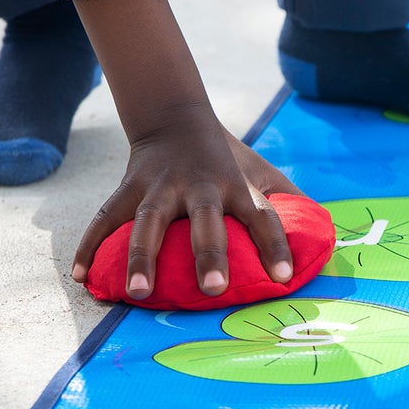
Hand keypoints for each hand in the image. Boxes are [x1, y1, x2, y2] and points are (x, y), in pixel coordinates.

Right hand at [71, 113, 301, 299]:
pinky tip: (81, 277)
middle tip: (215, 288)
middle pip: (206, 221)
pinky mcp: (129, 188)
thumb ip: (292, 200)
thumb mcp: (261, 172)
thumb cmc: (227, 159)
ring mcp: (160, 187)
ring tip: (139, 293)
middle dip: (210, 254)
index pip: (263, 216)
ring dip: (142, 257)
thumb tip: (328, 234)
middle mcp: (200, 188)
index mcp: (236, 187)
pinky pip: (106, 218)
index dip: (276, 245)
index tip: (284, 277)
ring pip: (149, 222)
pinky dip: (90, 247)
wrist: (175, 115)